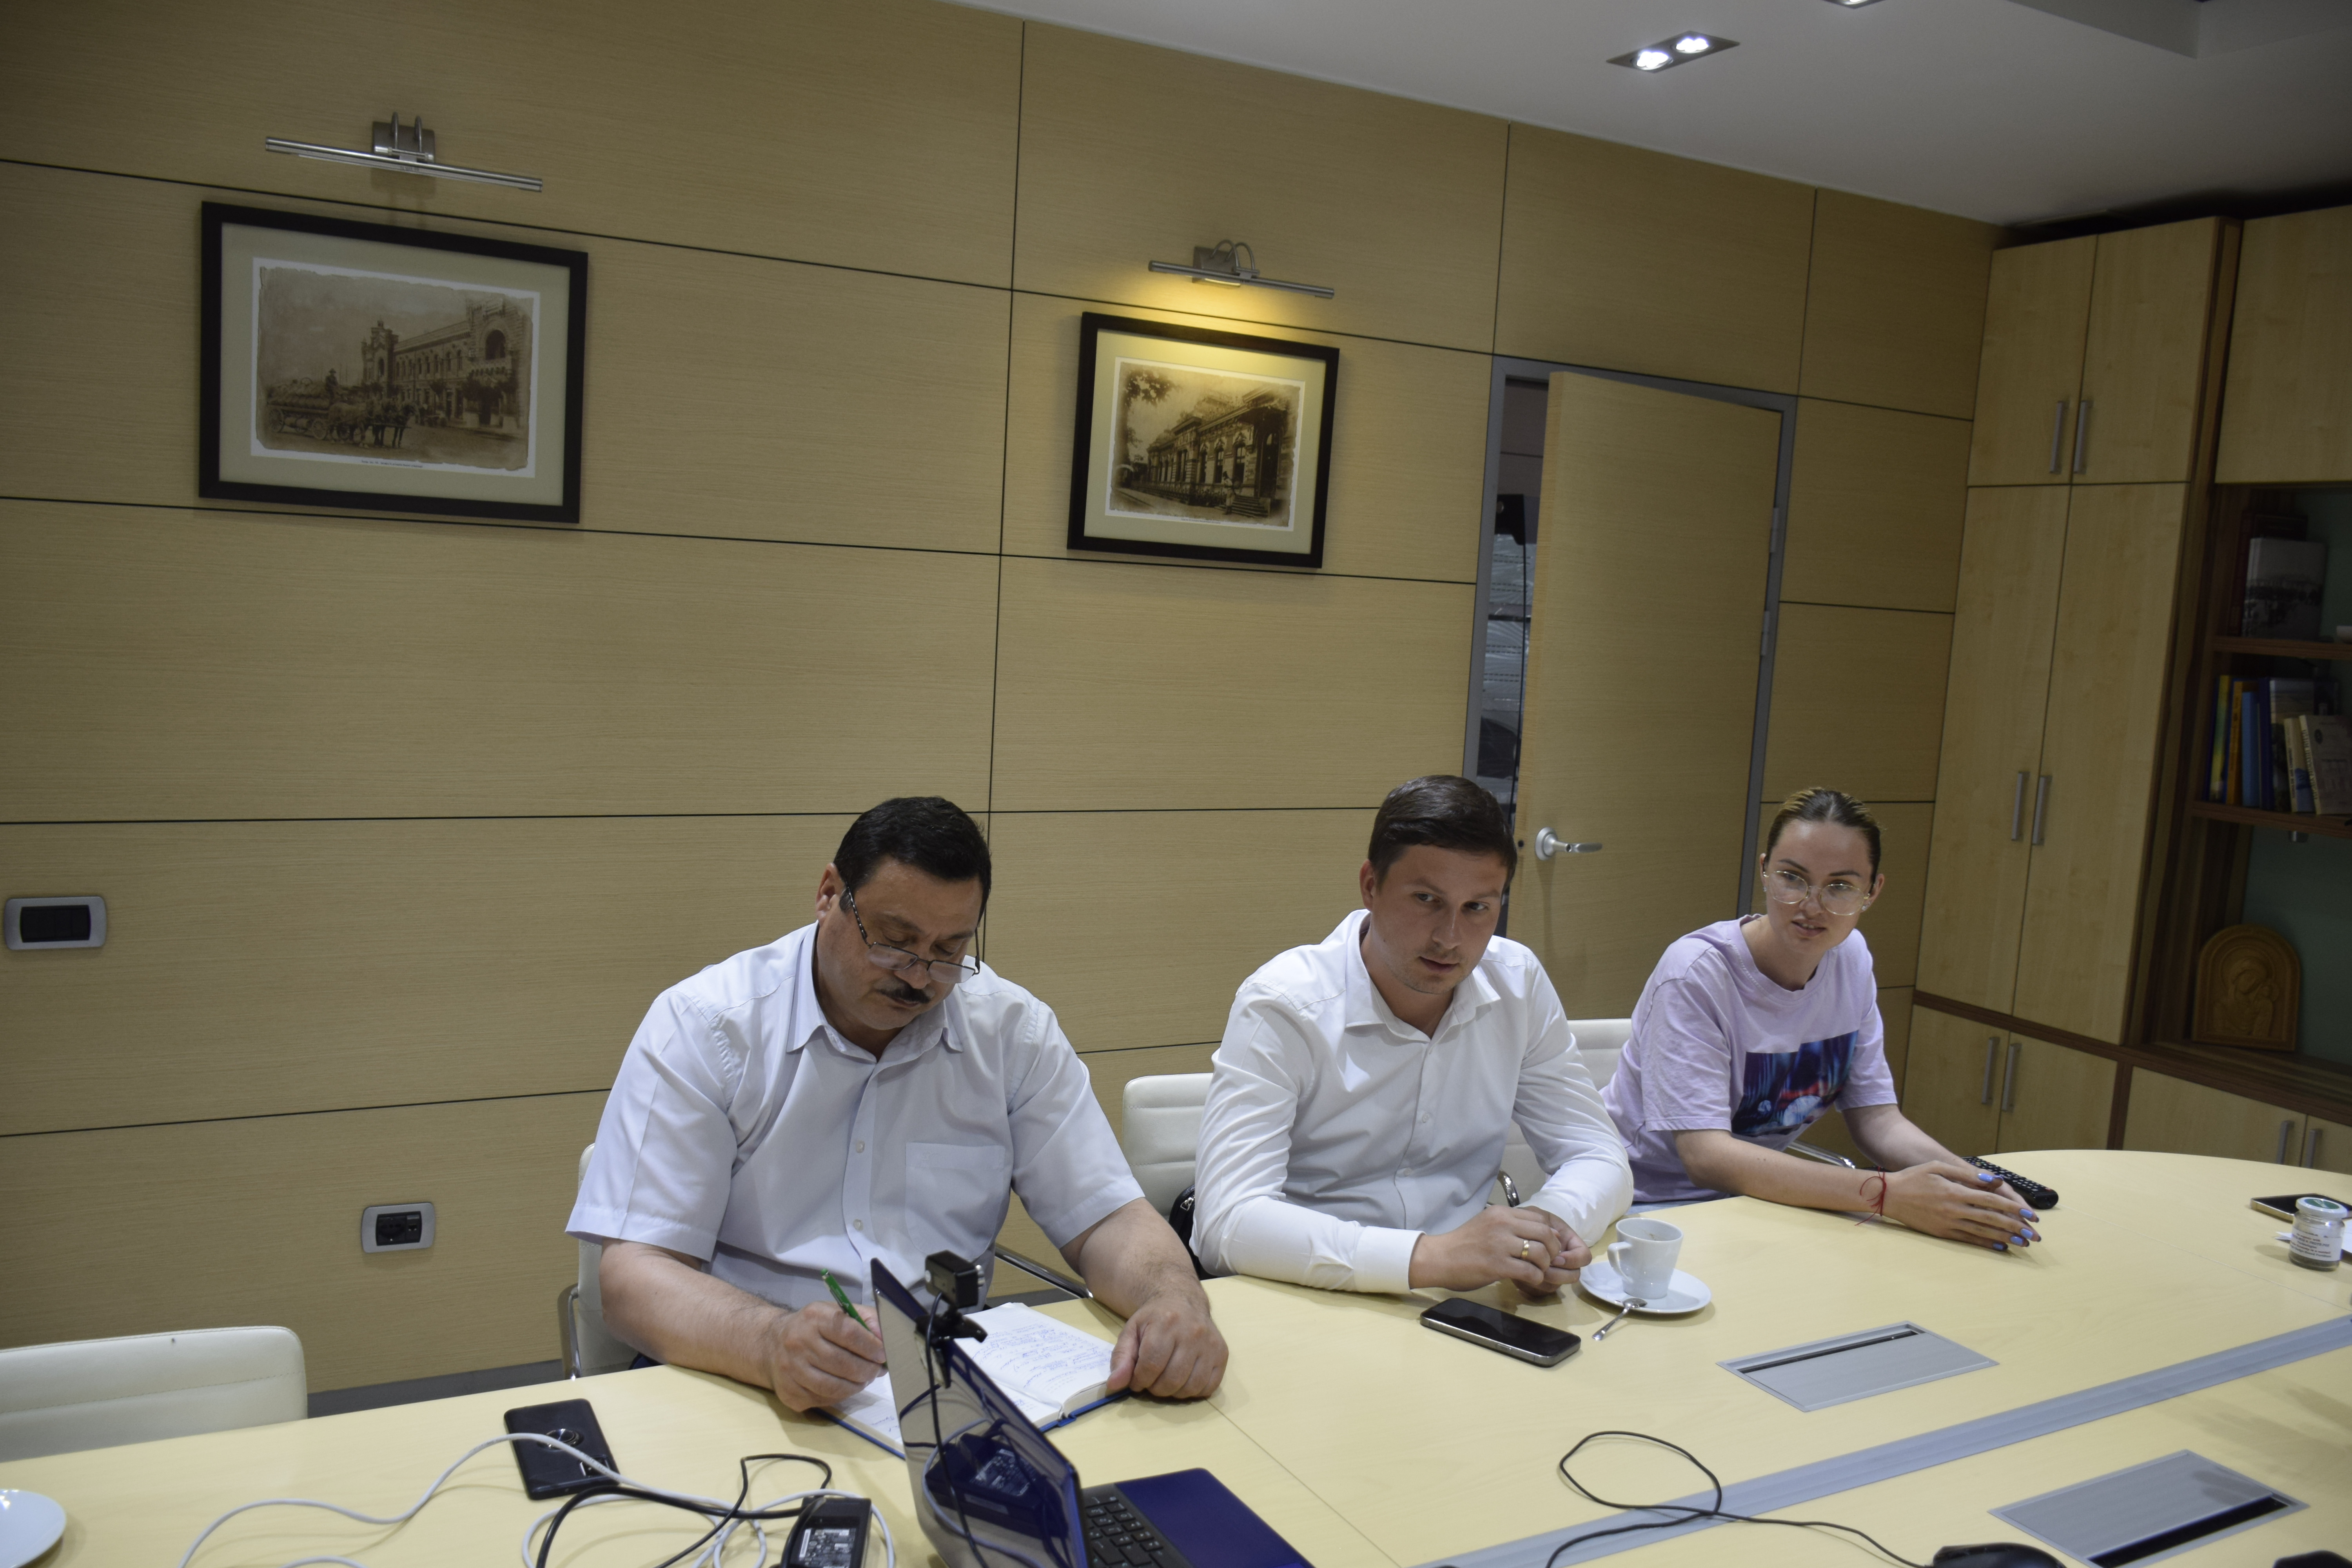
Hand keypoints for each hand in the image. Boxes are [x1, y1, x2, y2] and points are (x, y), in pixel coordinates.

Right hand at [763, 1301, 886, 1411]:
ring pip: (833, 1386)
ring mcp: (791, 1370)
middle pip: (842, 1363)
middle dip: (867, 1369)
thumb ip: (865, 1320)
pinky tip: (843, 1386)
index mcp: (814, 1318)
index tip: (883, 1354)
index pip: (848, 1332)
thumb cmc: (813, 1328)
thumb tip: (886, 1338)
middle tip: (876, 1370)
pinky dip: (840, 1396)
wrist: (771, 1344)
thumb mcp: (837, 1312)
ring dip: (856, 1385)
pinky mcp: (789, 1393)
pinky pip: (823, 1400)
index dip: (870, 1346)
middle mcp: (798, 1343)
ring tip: (863, 1379)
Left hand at [1108, 1286, 1225, 1399]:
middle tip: (1151, 1380)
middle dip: (1155, 1388)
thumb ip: (1121, 1358)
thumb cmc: (1154, 1319)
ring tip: (1166, 1379)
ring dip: (1173, 1392)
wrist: (1182, 1300)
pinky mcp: (1222, 1353)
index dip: (1139, 1380)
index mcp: (1166, 1323)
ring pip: (1190, 1387)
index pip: (1151, 1366)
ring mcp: (1210, 1343)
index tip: (1136, 1380)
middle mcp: (1192, 1332)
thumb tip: (1114, 1385)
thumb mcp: (1131, 1331)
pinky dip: (1193, 1390)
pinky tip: (1183, 1379)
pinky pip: (1208, 1386)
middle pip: (1171, 1379)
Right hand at [1410, 1205, 1587, 1292]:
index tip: (1550, 1246)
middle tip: (1549, 1261)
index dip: (1552, 1233)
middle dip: (1554, 1250)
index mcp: (1501, 1213)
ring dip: (1545, 1265)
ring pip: (1541, 1252)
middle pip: (1545, 1233)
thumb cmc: (1463, 1244)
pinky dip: (1536, 1278)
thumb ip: (1511, 1226)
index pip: (1540, 1217)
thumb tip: (1542, 1233)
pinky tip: (1530, 1280)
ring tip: (1538, 1271)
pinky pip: (1529, 1271)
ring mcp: (1499, 1244)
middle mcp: (1502, 1224)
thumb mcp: (1488, 1225)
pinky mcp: (1497, 1264)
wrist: (1439, 1258)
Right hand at [1882, 1161, 2041, 1251]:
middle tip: (2035, 1235)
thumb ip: (1968, 1174)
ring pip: (1983, 1232)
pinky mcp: (1942, 1233)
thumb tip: (1995, 1181)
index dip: (2014, 1208)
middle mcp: (1954, 1210)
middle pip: (1992, 1219)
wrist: (1889, 1196)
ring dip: (2006, 1238)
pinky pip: (1969, 1240)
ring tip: (2023, 1243)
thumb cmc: (1914, 1177)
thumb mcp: (1939, 1167)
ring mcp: (1948, 1223)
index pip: (1992, 1201)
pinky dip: (1987, 1244)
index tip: (2031, 1214)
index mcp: (1955, 1191)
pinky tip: (2000, 1246)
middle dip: (2016, 1227)